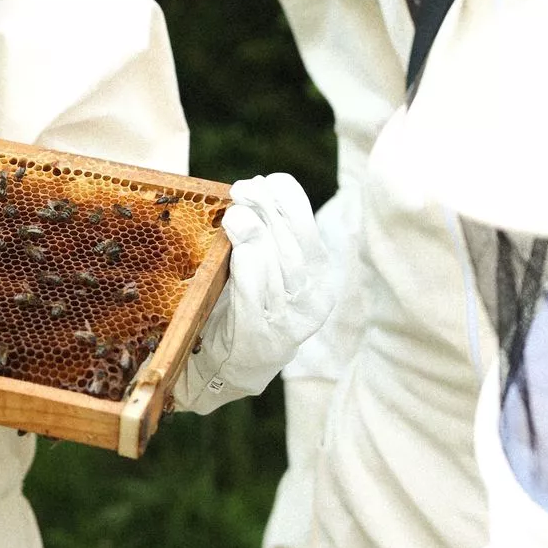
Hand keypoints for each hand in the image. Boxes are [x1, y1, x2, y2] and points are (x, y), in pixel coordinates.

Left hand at [174, 172, 331, 412]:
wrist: (227, 367)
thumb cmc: (242, 304)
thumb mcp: (262, 267)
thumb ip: (264, 234)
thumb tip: (251, 189)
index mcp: (320, 275)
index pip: (310, 228)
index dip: (288, 199)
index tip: (262, 180)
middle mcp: (314, 299)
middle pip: (296, 245)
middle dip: (268, 210)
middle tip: (241, 190)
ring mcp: (292, 322)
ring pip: (282, 270)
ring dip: (259, 237)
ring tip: (237, 215)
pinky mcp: (266, 339)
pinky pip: (259, 299)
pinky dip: (250, 271)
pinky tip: (239, 253)